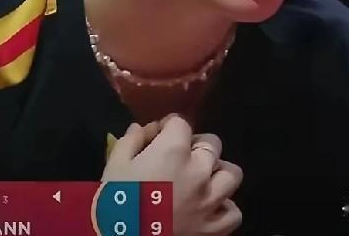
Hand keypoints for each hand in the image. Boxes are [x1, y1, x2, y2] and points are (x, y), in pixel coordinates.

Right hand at [102, 115, 242, 235]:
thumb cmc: (115, 201)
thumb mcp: (115, 164)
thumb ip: (131, 141)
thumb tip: (141, 128)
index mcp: (173, 150)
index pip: (181, 123)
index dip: (169, 126)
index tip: (159, 135)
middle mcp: (198, 171)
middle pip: (211, 144)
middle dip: (196, 145)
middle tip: (180, 156)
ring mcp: (210, 201)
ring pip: (231, 174)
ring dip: (217, 172)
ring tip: (201, 179)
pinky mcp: (214, 228)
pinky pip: (233, 212)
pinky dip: (224, 208)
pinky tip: (208, 207)